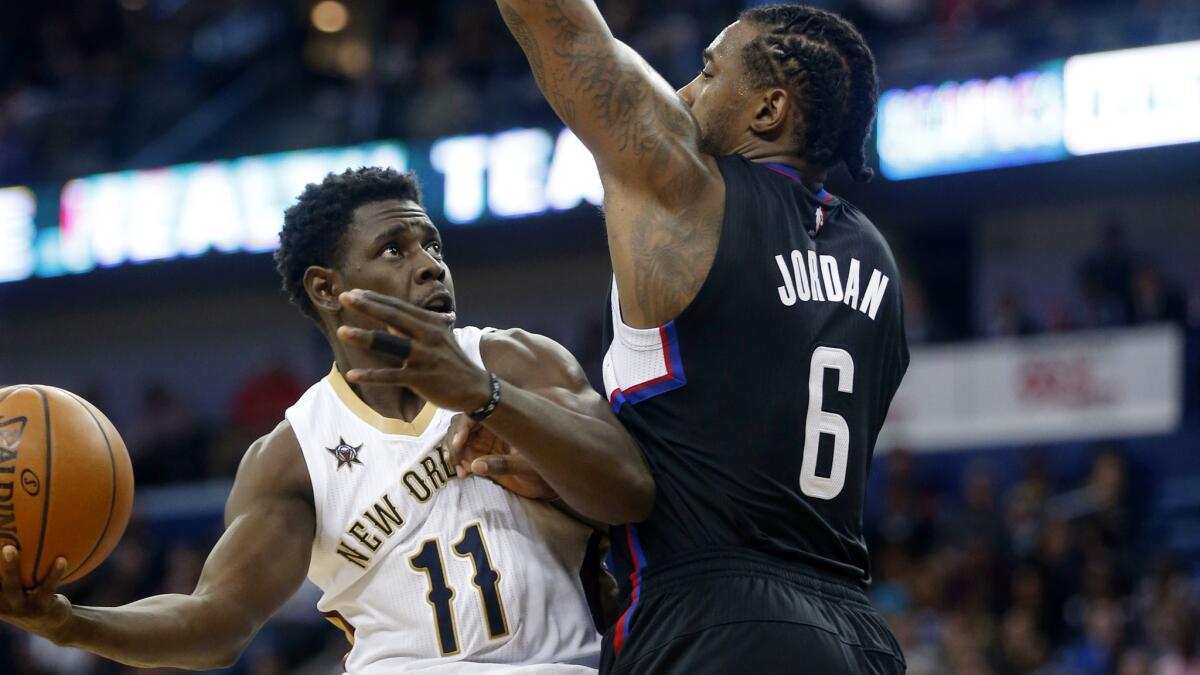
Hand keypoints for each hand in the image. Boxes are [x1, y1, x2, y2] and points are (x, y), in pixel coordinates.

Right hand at [0, 546, 72, 642]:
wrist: (53, 624)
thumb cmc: (30, 596)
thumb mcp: (14, 587)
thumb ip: (6, 571)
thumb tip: (8, 543)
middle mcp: (1, 603)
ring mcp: (20, 607)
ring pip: (12, 586)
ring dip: (9, 567)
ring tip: (11, 547)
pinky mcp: (41, 607)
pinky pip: (47, 587)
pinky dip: (55, 573)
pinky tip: (62, 559)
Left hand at [336, 290, 491, 412]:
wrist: (476, 388)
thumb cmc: (452, 362)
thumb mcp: (438, 338)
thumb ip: (413, 327)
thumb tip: (388, 320)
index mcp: (430, 323)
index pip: (398, 306)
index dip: (375, 298)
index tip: (353, 292)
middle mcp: (428, 335)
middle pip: (393, 316)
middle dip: (367, 306)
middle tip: (344, 297)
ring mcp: (426, 356)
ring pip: (391, 344)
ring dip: (365, 337)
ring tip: (341, 332)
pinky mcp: (423, 378)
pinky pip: (393, 376)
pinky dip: (372, 376)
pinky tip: (353, 375)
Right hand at [442, 414, 557, 500]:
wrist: (545, 483)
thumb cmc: (541, 469)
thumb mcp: (525, 467)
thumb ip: (503, 465)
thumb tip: (476, 466)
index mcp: (504, 420)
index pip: (476, 413)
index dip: (464, 425)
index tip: (460, 443)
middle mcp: (491, 426)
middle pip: (461, 424)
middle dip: (454, 440)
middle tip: (455, 461)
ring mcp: (483, 439)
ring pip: (457, 437)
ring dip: (454, 452)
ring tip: (461, 470)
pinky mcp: (479, 452)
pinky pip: (461, 452)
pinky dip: (458, 461)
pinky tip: (463, 474)